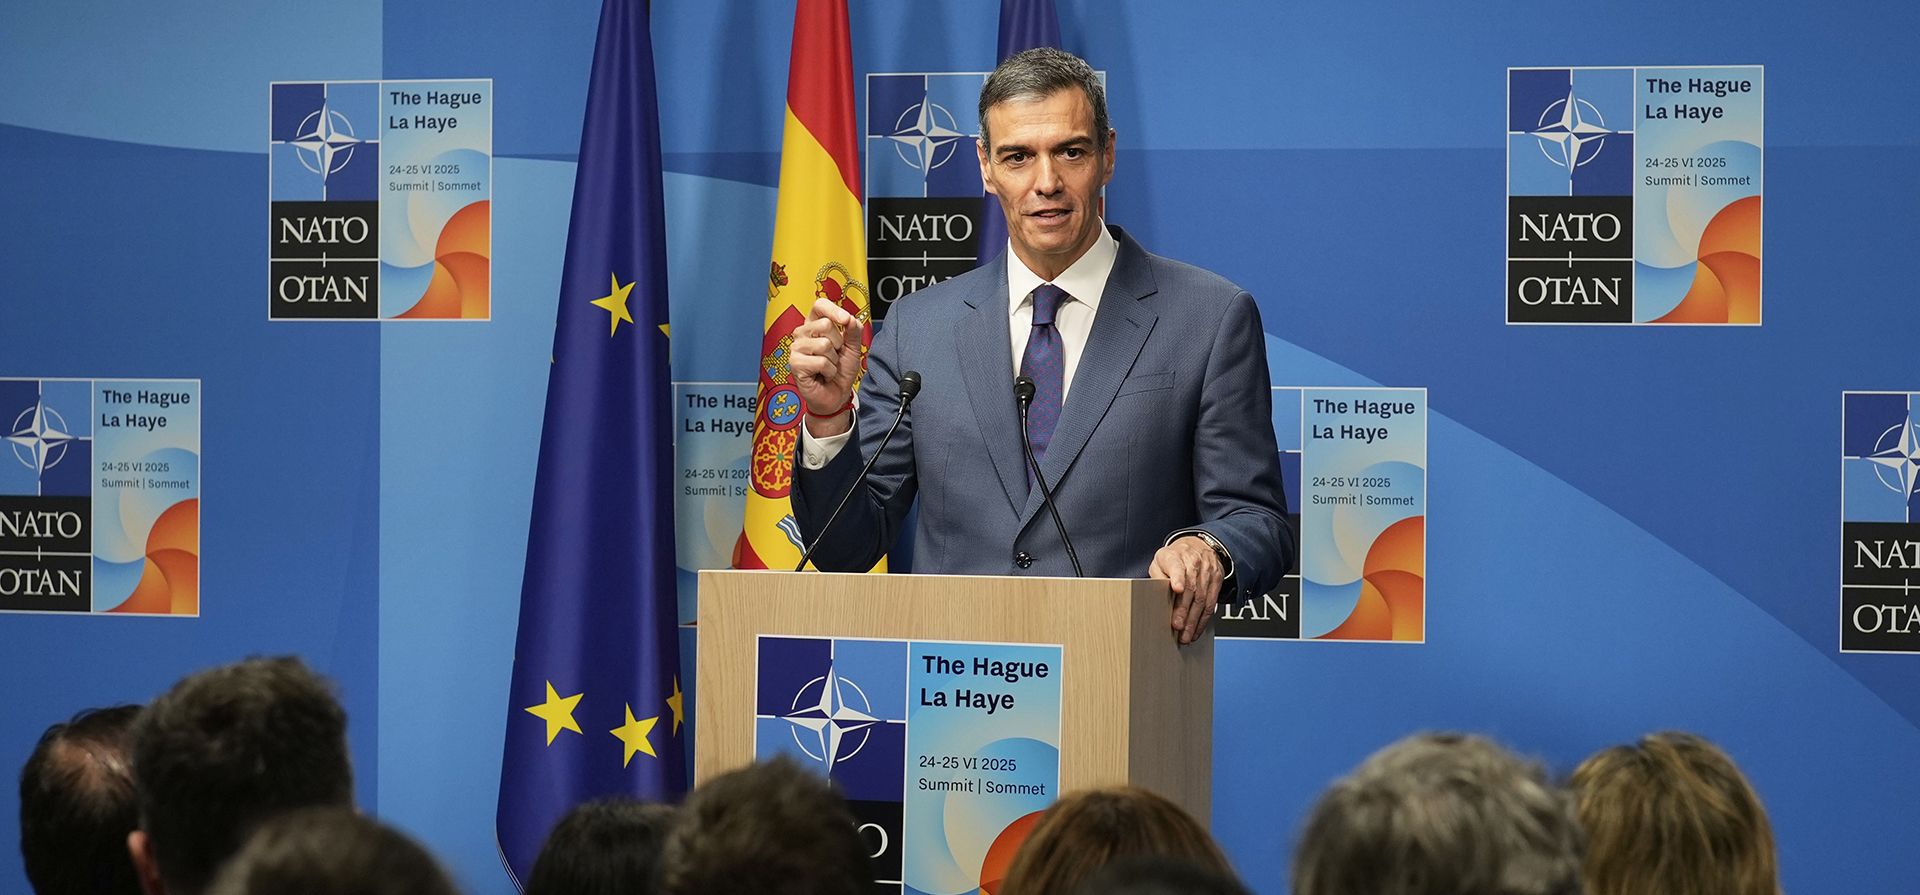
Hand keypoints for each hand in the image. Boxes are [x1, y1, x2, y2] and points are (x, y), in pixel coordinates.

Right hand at [789, 298, 864, 435]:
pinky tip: (823, 374)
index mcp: (815, 325)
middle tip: (835, 355)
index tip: (846, 320)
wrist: (836, 395)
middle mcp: (802, 334)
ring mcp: (797, 348)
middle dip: (838, 343)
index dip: (834, 310)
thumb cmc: (841, 371)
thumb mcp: (853, 348)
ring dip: (833, 359)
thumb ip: (853, 331)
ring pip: (824, 344)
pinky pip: (820, 361)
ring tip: (828, 366)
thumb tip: (850, 318)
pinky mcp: (795, 364)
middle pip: (825, 324)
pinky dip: (829, 370)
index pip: (819, 306)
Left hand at [1150, 536, 1222, 644]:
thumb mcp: (1160, 561)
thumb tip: (1154, 595)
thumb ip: (1157, 576)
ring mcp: (1208, 572)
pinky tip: (1196, 630)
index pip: (1177, 567)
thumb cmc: (1175, 557)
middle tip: (1178, 627)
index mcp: (1176, 557)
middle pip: (1191, 589)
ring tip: (1186, 635)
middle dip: (1184, 611)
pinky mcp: (1217, 581)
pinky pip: (1212, 603)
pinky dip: (1204, 620)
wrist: (1198, 545)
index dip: (1178, 578)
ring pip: (1203, 599)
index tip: (1176, 589)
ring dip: (1194, 620)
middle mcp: (1194, 563)